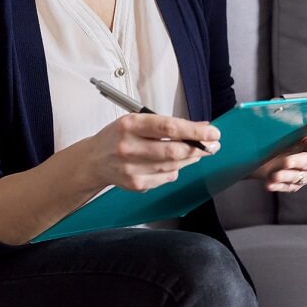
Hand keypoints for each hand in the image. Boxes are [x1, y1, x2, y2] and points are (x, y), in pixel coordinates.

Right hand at [84, 114, 219, 192]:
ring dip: (190, 159)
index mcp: (130, 125)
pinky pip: (166, 178)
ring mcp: (131, 168)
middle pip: (173, 151)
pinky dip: (175, 171)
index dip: (194, 131)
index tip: (212, 132)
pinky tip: (173, 164)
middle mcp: (128, 147)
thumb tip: (201, 128)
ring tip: (196, 152)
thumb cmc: (119, 136)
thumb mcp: (139, 121)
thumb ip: (168, 124)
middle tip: (213, 145)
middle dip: (199, 148)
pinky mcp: (135, 184)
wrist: (93, 160)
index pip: (168, 128)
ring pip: (173, 166)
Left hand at [250, 121, 306, 191]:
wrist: (265, 155)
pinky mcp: (294, 184)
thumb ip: (286, 122)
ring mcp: (305, 174)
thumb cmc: (279, 139)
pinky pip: (288, 187)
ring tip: (274, 175)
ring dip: (285, 176)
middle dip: (298, 161)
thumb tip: (277, 110)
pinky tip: (269, 184)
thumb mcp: (283, 130)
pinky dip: (278, 186)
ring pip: (298, 177)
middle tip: (286, 161)